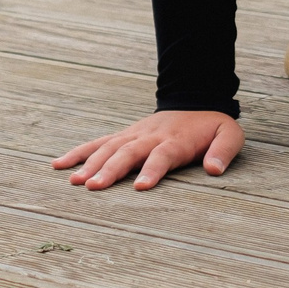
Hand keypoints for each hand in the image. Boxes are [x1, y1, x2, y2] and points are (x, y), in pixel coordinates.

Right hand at [51, 109, 241, 190]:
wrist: (195, 100)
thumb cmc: (212, 126)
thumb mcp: (230, 134)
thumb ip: (223, 151)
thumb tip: (215, 170)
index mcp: (176, 140)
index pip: (162, 155)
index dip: (152, 170)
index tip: (140, 186)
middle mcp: (150, 137)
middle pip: (128, 153)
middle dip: (111, 170)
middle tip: (94, 187)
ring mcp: (134, 135)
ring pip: (109, 148)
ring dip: (90, 164)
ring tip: (74, 181)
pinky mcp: (123, 136)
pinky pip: (98, 143)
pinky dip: (78, 152)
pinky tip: (59, 165)